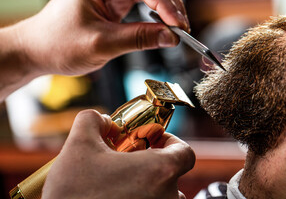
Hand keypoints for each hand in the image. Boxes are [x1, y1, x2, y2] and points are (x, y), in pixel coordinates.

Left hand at [16, 0, 188, 75]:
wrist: (40, 49)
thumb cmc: (59, 44)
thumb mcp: (101, 44)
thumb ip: (139, 39)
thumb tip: (172, 37)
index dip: (166, 4)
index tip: (180, 26)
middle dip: (171, 2)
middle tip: (182, 28)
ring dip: (167, 3)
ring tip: (177, 26)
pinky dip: (158, 7)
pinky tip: (163, 21)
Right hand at [42, 110, 194, 198]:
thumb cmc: (74, 192)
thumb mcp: (78, 144)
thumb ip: (92, 120)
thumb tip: (101, 120)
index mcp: (160, 171)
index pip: (185, 153)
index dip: (172, 143)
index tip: (154, 141)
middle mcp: (166, 197)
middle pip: (173, 176)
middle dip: (153, 166)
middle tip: (130, 163)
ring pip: (164, 198)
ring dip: (150, 188)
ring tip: (122, 184)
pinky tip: (116, 197)